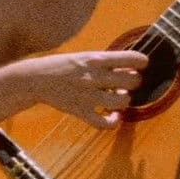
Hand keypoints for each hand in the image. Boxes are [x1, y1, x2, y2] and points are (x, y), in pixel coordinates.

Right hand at [19, 50, 147, 127]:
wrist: (36, 79)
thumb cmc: (62, 66)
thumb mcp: (83, 56)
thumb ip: (104, 61)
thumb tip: (130, 65)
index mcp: (95, 59)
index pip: (129, 58)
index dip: (141, 61)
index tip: (143, 63)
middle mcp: (94, 76)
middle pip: (131, 81)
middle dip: (134, 82)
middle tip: (129, 83)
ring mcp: (88, 95)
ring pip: (122, 101)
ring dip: (125, 100)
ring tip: (120, 98)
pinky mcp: (81, 111)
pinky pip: (105, 122)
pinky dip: (114, 122)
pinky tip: (114, 117)